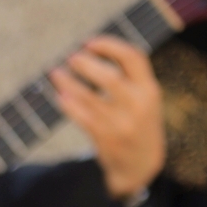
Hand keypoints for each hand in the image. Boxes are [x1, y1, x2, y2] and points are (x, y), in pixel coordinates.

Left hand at [48, 35, 164, 199]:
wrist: (142, 164)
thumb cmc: (137, 121)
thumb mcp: (145, 98)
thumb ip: (129, 76)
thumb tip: (91, 46)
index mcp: (150, 89)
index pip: (134, 57)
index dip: (109, 45)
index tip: (88, 42)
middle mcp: (139, 105)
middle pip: (110, 77)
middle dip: (86, 64)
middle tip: (70, 57)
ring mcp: (123, 124)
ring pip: (90, 98)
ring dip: (68, 82)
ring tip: (55, 73)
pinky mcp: (107, 140)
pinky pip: (83, 118)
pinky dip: (69, 105)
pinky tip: (59, 95)